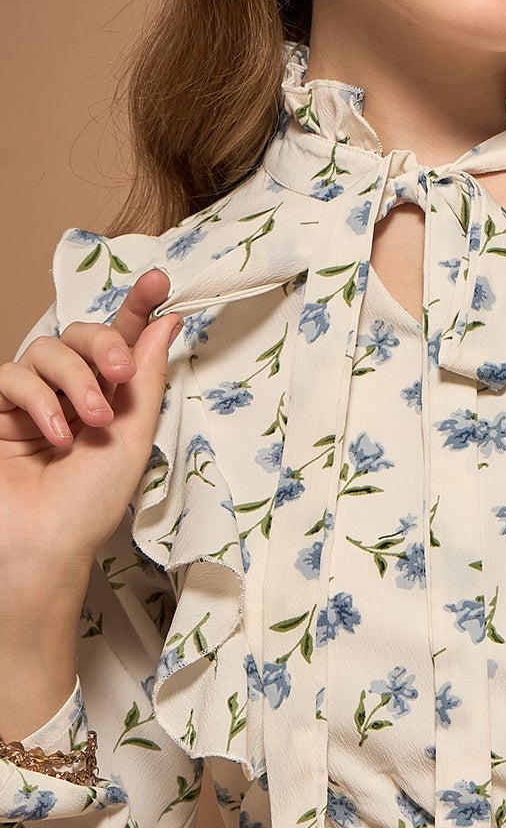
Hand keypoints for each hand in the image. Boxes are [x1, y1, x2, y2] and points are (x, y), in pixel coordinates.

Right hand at [0, 268, 182, 580]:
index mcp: (108, 398)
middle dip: (105, 345)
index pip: (122, 340)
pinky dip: (38, 400)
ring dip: (74, 380)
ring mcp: (30, 400)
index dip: (137, 307)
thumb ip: (146, 379)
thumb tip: (167, 323)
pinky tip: (55, 434)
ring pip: (45, 348)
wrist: (43, 546)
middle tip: (121, 376)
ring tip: (89, 423)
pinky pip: (11, 376)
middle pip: (82, 333)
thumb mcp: (133, 437)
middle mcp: (70, 393)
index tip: (159, 281)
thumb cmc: (88, 505)